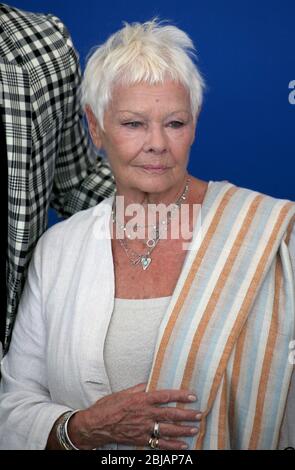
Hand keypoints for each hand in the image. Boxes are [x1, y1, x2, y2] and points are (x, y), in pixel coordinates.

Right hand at [68, 383, 200, 449]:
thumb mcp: (122, 392)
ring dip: (183, 430)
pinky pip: (159, 444)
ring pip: (168, 430)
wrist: (95, 425)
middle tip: (199, 414)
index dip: (180, 396)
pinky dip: (172, 445)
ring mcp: (143, 429)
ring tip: (195, 429)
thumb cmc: (107, 407)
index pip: (165, 396)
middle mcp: (144, 414)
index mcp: (141, 399)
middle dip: (186, 415)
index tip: (192, 396)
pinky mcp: (141, 440)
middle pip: (170, 415)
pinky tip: (182, 445)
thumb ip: (138, 388)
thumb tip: (149, 383)